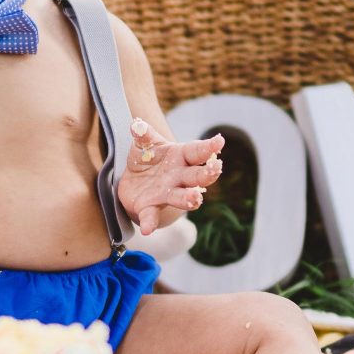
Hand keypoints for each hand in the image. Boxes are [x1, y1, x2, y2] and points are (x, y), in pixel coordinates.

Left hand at [118, 119, 224, 235]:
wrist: (133, 182)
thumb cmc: (148, 158)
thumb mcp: (145, 144)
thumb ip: (143, 135)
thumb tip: (137, 124)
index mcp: (181, 157)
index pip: (197, 151)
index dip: (209, 146)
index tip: (220, 141)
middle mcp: (179, 177)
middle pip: (197, 176)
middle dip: (207, 174)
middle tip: (216, 169)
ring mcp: (167, 193)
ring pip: (181, 197)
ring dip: (188, 198)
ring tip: (194, 200)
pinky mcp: (151, 207)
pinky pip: (151, 215)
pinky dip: (150, 222)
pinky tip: (147, 229)